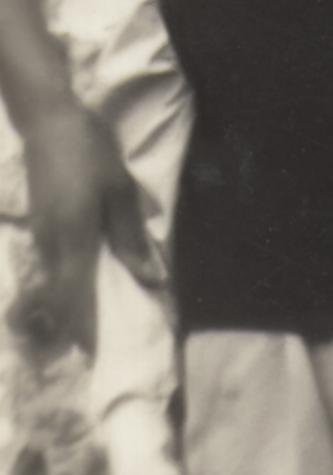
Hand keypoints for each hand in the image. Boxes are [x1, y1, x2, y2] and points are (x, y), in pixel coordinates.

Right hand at [23, 98, 154, 356]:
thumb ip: (131, 238)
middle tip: (101, 346)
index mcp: (72, 240)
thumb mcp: (120, 192)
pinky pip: (54, 263)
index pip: (76, 299)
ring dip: (75, 302)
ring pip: (56, 281)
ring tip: (99, 319)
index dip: (86, 329)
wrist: (48, 120)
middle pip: (62, 297)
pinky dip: (70, 280)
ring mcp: (41, 234)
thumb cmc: (89, 151)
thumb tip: (151, 279)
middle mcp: (50, 244)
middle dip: (80, 324)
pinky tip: (88, 279)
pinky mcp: (40, 223)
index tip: (100, 354)